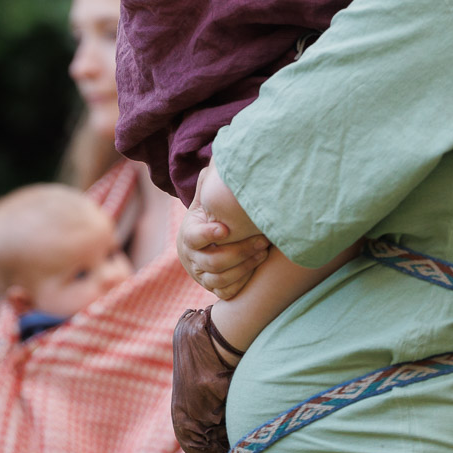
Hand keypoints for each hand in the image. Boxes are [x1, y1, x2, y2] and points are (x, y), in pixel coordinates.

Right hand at [178, 170, 269, 299]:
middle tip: (262, 240)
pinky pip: (227, 292)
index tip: (226, 229)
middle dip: (240, 251)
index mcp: (188, 234)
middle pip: (213, 261)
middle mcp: (191, 258)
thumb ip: (208, 184)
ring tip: (264, 251)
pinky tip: (258, 267)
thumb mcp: (204, 201)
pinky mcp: (213, 289)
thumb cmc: (208, 218)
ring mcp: (201, 276)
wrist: (203, 247)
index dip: (208, 234)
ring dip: (245, 266)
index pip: (194, 237)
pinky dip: (243, 282)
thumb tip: (217, 159)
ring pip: (221, 278)